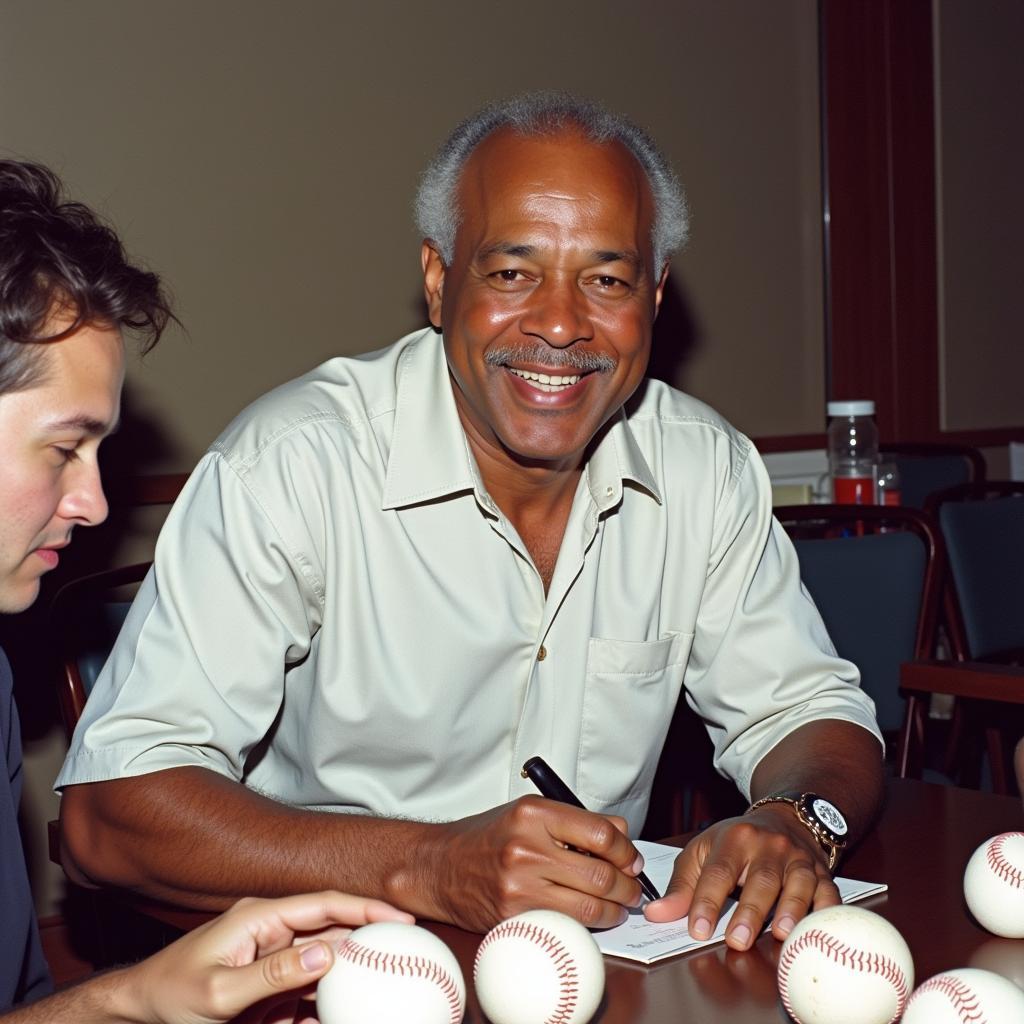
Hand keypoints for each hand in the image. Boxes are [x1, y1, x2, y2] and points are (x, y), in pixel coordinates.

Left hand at [118, 890, 413, 1023]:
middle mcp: (271, 931)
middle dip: (368, 940)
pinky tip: (343, 1013)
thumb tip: (325, 955)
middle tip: (407, 954)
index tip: (401, 919)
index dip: (365, 909)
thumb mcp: (219, 991)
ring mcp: (271, 958)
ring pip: (324, 963)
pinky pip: (307, 990)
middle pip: (331, 931)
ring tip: (385, 985)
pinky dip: (326, 1003)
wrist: (138, 1012)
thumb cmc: (170, 995)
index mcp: (260, 917)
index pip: (324, 905)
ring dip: (350, 975)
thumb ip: (273, 972)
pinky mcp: (269, 985)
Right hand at [428, 796, 644, 931]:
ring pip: (589, 905)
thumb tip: (622, 835)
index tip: (630, 858)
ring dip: (615, 909)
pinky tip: (594, 916)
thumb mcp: (528, 813)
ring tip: (619, 905)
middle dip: (627, 885)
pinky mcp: (514, 916)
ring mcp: (519, 885)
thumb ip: (575, 821)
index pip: (600, 833)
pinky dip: (589, 923)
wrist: (440, 866)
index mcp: (533, 814)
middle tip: (633, 886)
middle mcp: (526, 847)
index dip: (625, 850)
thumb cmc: (487, 837)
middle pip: (600, 874)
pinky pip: (566, 923)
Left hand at [643, 806, 837, 950]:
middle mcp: (768, 846)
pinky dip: (826, 909)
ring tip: (781, 933)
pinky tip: (818, 927)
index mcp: (734, 839)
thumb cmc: (736, 842)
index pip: (718, 871)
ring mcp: (798, 858)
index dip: (706, 901)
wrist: (783, 818)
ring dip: (791, 909)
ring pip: (797, 883)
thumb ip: (682, 887)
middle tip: (737, 940)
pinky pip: (829, 891)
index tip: (697, 929)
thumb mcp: (703, 853)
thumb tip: (657, 914)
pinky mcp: (822, 872)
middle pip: (760, 879)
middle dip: (749, 911)